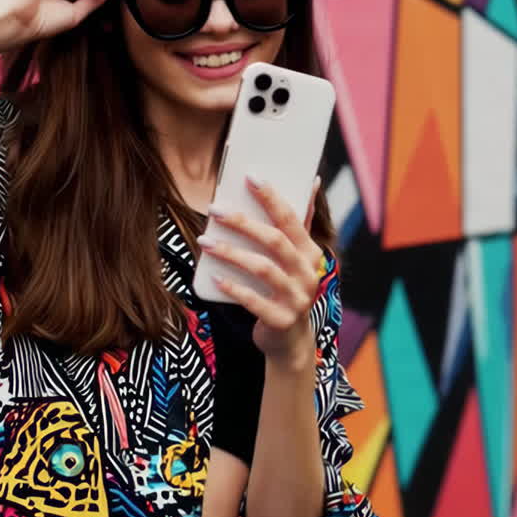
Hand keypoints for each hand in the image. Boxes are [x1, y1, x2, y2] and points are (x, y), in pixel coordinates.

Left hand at [197, 176, 322, 363]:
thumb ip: (300, 222)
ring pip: (263, 269)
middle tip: (215, 209)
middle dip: (243, 222)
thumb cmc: (287, 289)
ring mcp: (297, 299)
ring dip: (231, 252)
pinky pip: (254, 301)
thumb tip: (311, 181)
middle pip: (275, 241)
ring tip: (205, 242)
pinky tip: (214, 277)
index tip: (250, 176)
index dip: (272, 197)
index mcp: (311, 253)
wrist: (290, 340)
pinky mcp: (281, 320)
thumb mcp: (297, 258)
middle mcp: (308, 274)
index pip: (292, 218)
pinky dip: (233, 287)